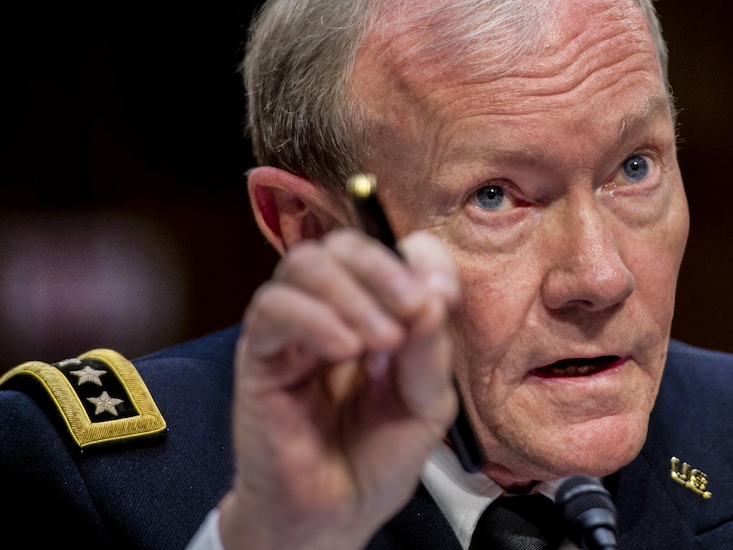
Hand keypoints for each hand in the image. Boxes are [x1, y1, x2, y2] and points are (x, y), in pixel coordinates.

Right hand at [217, 229, 459, 548]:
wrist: (334, 517)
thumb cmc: (377, 458)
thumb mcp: (427, 403)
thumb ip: (430, 350)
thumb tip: (434, 296)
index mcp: (380, 312)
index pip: (393, 252)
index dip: (420, 259)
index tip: (443, 294)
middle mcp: (335, 310)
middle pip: (346, 245)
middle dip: (386, 269)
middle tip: (414, 309)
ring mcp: (295, 328)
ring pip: (306, 264)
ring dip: (353, 292)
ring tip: (381, 340)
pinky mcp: (260, 354)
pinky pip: (273, 307)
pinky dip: (314, 318)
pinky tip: (344, 349)